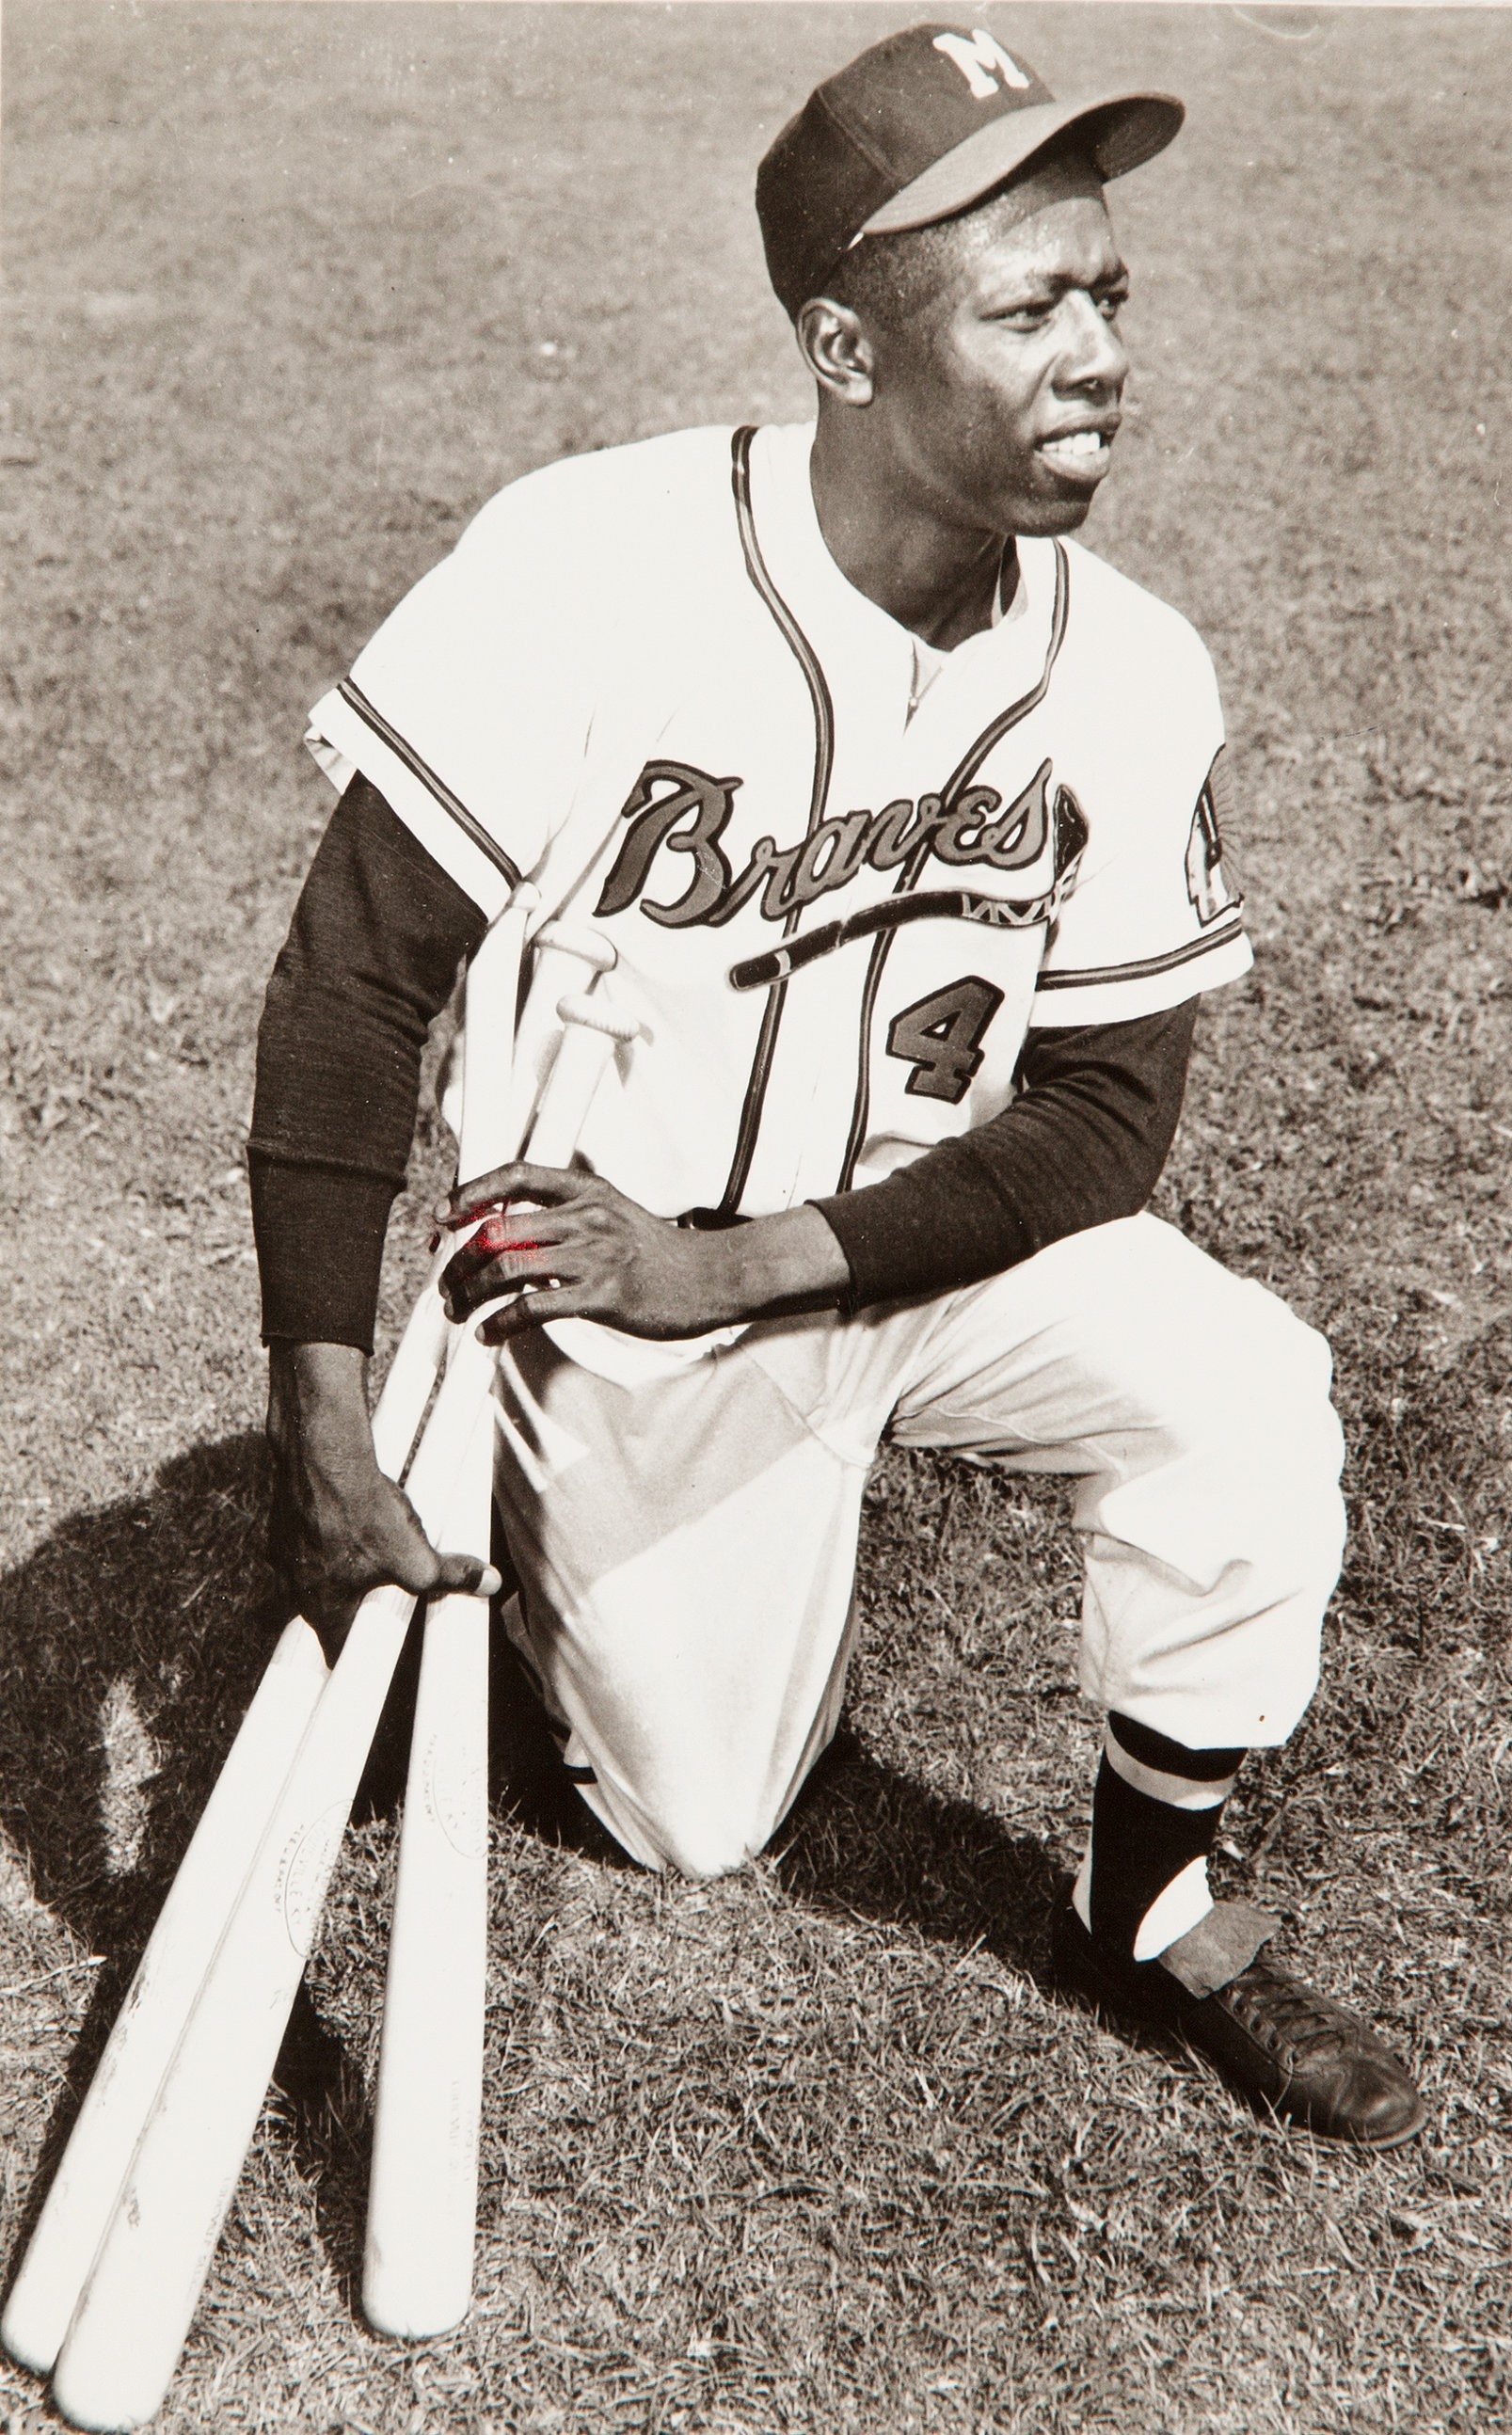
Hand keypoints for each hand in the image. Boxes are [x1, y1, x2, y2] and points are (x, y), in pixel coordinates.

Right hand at [267, 1343, 500, 1647]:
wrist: (323, 1453)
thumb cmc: (361, 1510)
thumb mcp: (414, 1553)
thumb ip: (447, 1576)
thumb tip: (487, 1583)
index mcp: (321, 1603)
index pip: (333, 1650)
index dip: (353, 1659)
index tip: (365, 1661)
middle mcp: (293, 1583)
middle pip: (313, 1615)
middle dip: (338, 1616)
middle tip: (360, 1610)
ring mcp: (282, 1550)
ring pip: (303, 1577)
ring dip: (327, 1576)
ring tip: (356, 1562)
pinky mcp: (284, 1519)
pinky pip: (301, 1541)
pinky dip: (320, 1539)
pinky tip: (343, 1522)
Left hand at [438, 1166, 849, 1345]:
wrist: (710, 1277)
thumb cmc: (654, 1251)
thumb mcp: (610, 1213)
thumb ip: (562, 1214)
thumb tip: (503, 1229)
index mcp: (585, 1190)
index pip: (514, 1175)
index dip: (470, 1193)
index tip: (442, 1216)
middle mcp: (586, 1216)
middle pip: (497, 1230)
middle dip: (458, 1261)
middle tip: (445, 1284)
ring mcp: (594, 1255)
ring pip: (506, 1269)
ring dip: (470, 1293)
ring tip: (459, 1311)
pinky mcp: (601, 1295)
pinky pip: (532, 1308)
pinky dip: (499, 1323)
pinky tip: (489, 1334)